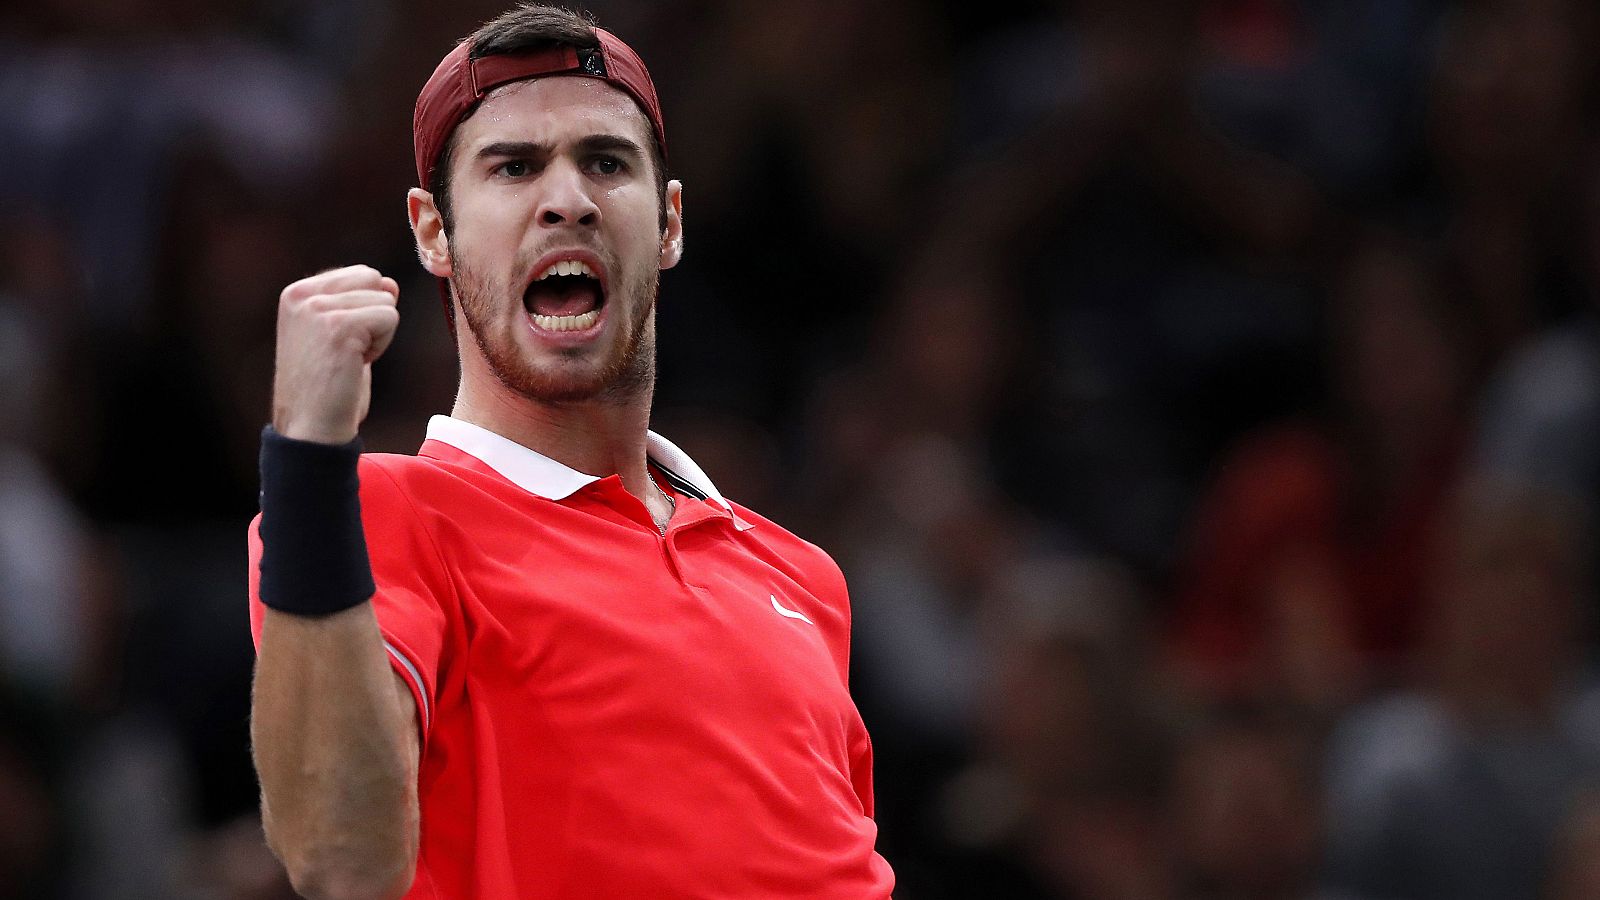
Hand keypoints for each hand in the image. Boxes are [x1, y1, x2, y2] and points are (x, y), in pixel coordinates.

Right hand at [272, 265, 400, 443]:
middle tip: (349, 351)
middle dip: (374, 316)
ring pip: (385, 300)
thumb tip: (390, 283)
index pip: (360, 274)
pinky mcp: (339, 325)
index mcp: (297, 293)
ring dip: (378, 335)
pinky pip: (390, 317)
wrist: (312, 428)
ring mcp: (318, 308)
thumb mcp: (340, 335)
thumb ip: (360, 304)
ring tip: (349, 359)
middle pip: (374, 279)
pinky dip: (382, 345)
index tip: (341, 342)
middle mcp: (303, 294)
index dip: (365, 310)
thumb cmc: (327, 387)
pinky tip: (356, 364)